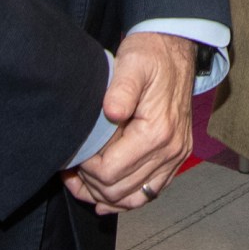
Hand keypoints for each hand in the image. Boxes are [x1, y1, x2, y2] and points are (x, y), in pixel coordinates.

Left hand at [62, 32, 195, 213]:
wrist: (175, 50)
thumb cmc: (151, 57)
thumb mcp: (132, 64)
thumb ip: (121, 89)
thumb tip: (111, 112)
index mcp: (158, 131)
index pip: (111, 172)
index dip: (86, 169)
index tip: (75, 154)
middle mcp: (171, 150)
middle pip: (120, 191)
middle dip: (91, 185)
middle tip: (72, 168)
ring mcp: (176, 156)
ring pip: (135, 198)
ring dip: (105, 196)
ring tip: (82, 183)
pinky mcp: (176, 157)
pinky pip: (150, 192)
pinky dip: (127, 198)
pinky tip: (106, 196)